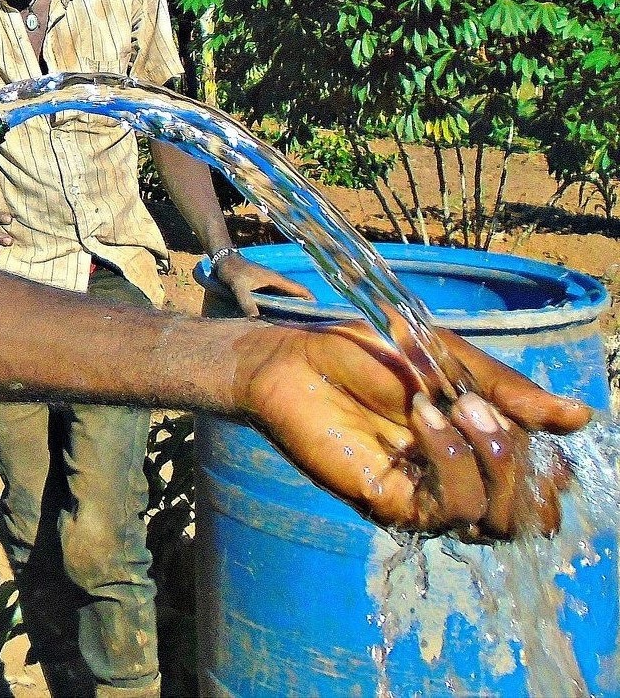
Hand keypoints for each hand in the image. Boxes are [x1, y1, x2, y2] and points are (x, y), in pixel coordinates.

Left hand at [215, 250, 316, 317]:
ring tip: (301, 327)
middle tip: (313, 327)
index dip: (312, 301)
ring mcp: (272, 286)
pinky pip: (278, 300)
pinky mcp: (265, 289)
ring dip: (295, 309)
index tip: (321, 316)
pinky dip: (283, 308)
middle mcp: (278, 283)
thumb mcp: (239, 287)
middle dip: (306, 308)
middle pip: (297, 296)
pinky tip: (281, 321)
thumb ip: (247, 301)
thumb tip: (255, 319)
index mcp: (277, 280)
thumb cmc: (234, 272)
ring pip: (288, 299)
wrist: (224, 261)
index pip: (301, 290)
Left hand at [241, 322, 591, 538]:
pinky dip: (449, 459)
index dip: (552, 460)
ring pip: (496, 519)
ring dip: (489, 458)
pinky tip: (424, 417)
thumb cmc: (363, 353)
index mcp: (478, 449)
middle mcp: (459, 483)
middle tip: (480, 406)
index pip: (545, 483)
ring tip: (453, 405)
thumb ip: (507, 390)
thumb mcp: (446, 357)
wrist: (294, 358)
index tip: (535, 418)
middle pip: (530, 511)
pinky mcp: (393, 505)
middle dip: (521, 459)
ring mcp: (427, 498)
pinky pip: (448, 508)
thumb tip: (579, 417)